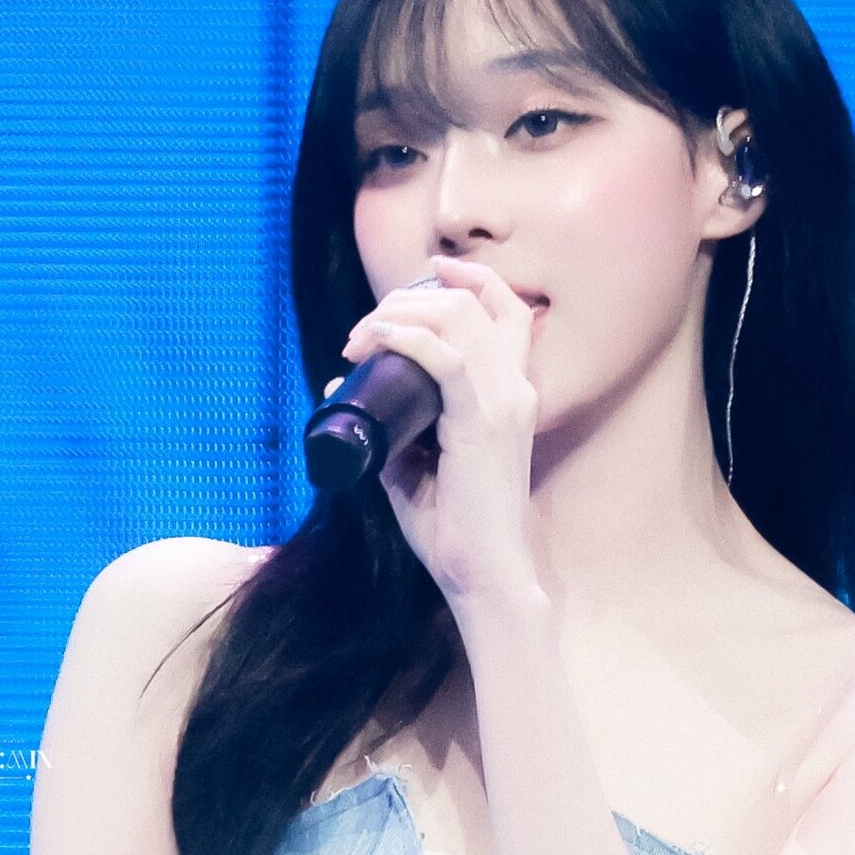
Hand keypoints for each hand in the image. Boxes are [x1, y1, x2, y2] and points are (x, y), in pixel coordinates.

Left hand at [332, 254, 540, 612]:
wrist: (484, 575)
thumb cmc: (455, 531)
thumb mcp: (414, 469)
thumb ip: (388, 431)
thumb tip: (339, 388)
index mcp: (512, 395)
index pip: (506, 310)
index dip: (468, 279)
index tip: (420, 279)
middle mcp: (516, 389)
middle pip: (471, 301)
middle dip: (410, 297)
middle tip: (364, 329)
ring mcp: (504, 403)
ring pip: (458, 316)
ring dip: (401, 312)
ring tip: (363, 336)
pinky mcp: (484, 421)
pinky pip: (445, 356)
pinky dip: (406, 336)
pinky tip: (376, 341)